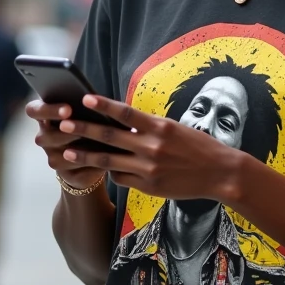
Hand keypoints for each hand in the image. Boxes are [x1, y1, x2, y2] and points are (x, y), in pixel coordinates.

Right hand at [26, 99, 105, 191]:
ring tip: (97, 143)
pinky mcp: (64, 172)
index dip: (48, 110)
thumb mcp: (85, 110)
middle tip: (84, 127)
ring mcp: (51, 155)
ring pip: (59, 155)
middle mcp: (43, 136)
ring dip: (78, 150)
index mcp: (44, 115)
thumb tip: (93, 101)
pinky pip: (74, 169)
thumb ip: (83, 105)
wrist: (92, 150)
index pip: (34, 110)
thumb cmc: (89, 121)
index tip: (68, 109)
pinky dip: (88, 163)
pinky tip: (102, 158)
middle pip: (44, 135)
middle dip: (65, 132)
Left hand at [58, 94, 240, 201]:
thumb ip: (149, 128)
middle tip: (64, 123)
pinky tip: (101, 168)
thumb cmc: (198, 147)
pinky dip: (111, 172)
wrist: (220, 173)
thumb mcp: (175, 129)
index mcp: (159, 127)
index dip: (103, 105)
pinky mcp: (148, 186)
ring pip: (110, 161)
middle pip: (111, 136)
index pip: (125, 113)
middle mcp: (152, 146)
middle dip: (84, 130)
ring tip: (68, 151)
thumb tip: (122, 124)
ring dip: (87, 155)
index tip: (85, 98)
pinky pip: (121, 178)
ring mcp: (149, 168)